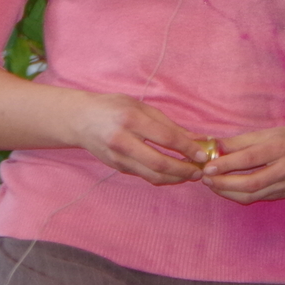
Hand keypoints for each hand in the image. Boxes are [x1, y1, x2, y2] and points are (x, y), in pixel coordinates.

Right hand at [68, 93, 209, 186]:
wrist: (80, 120)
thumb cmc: (114, 108)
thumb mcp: (141, 107)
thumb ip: (168, 124)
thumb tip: (195, 138)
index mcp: (132, 120)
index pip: (166, 138)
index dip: (187, 148)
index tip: (203, 154)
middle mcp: (123, 141)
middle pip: (159, 163)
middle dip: (183, 170)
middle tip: (200, 171)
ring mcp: (118, 157)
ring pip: (151, 175)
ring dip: (174, 178)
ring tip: (191, 175)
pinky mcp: (117, 167)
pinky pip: (143, 175)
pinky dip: (162, 177)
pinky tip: (174, 174)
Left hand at [201, 125, 284, 203]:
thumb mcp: (267, 133)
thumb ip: (239, 141)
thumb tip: (213, 146)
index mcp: (281, 147)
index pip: (249, 158)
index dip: (226, 164)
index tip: (208, 166)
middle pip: (250, 182)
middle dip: (224, 183)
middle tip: (206, 179)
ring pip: (251, 195)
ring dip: (227, 192)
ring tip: (212, 184)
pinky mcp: (283, 195)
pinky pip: (256, 198)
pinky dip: (238, 195)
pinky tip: (226, 189)